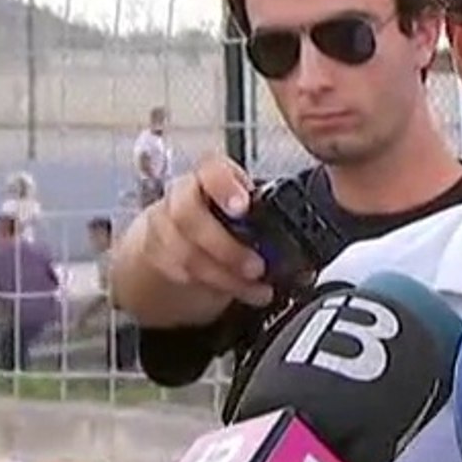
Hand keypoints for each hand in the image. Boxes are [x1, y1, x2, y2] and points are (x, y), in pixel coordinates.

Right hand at [137, 153, 273, 310]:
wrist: (172, 241)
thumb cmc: (220, 222)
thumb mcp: (246, 215)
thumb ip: (266, 225)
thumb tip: (307, 262)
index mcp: (212, 177)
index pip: (211, 169)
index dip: (225, 187)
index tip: (243, 207)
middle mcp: (183, 196)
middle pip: (188, 213)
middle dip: (224, 246)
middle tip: (257, 267)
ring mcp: (165, 224)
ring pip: (184, 249)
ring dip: (224, 275)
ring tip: (254, 287)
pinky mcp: (154, 253)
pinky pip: (179, 271)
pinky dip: (212, 286)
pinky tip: (236, 291)